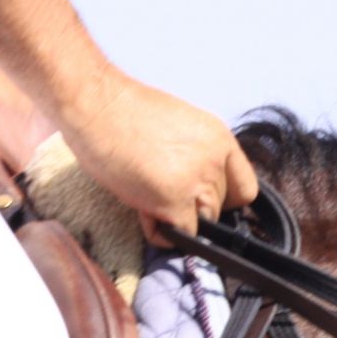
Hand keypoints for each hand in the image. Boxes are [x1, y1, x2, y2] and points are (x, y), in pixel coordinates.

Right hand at [55, 71, 257, 243]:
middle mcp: (215, 160)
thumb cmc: (123, 111)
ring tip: (146, 197)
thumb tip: (199, 187)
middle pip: (220, 207)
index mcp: (220, 139)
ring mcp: (196, 181)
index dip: (224, 199)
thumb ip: (197, 155)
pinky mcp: (173, 200)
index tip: (203, 200)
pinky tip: (144, 213)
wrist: (92, 102)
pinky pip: (181, 235)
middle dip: (192, 207)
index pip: (244, 188)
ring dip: (176, 219)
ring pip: (202, 223)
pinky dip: (163, 233)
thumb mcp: (180, 126)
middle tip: (159, 192)